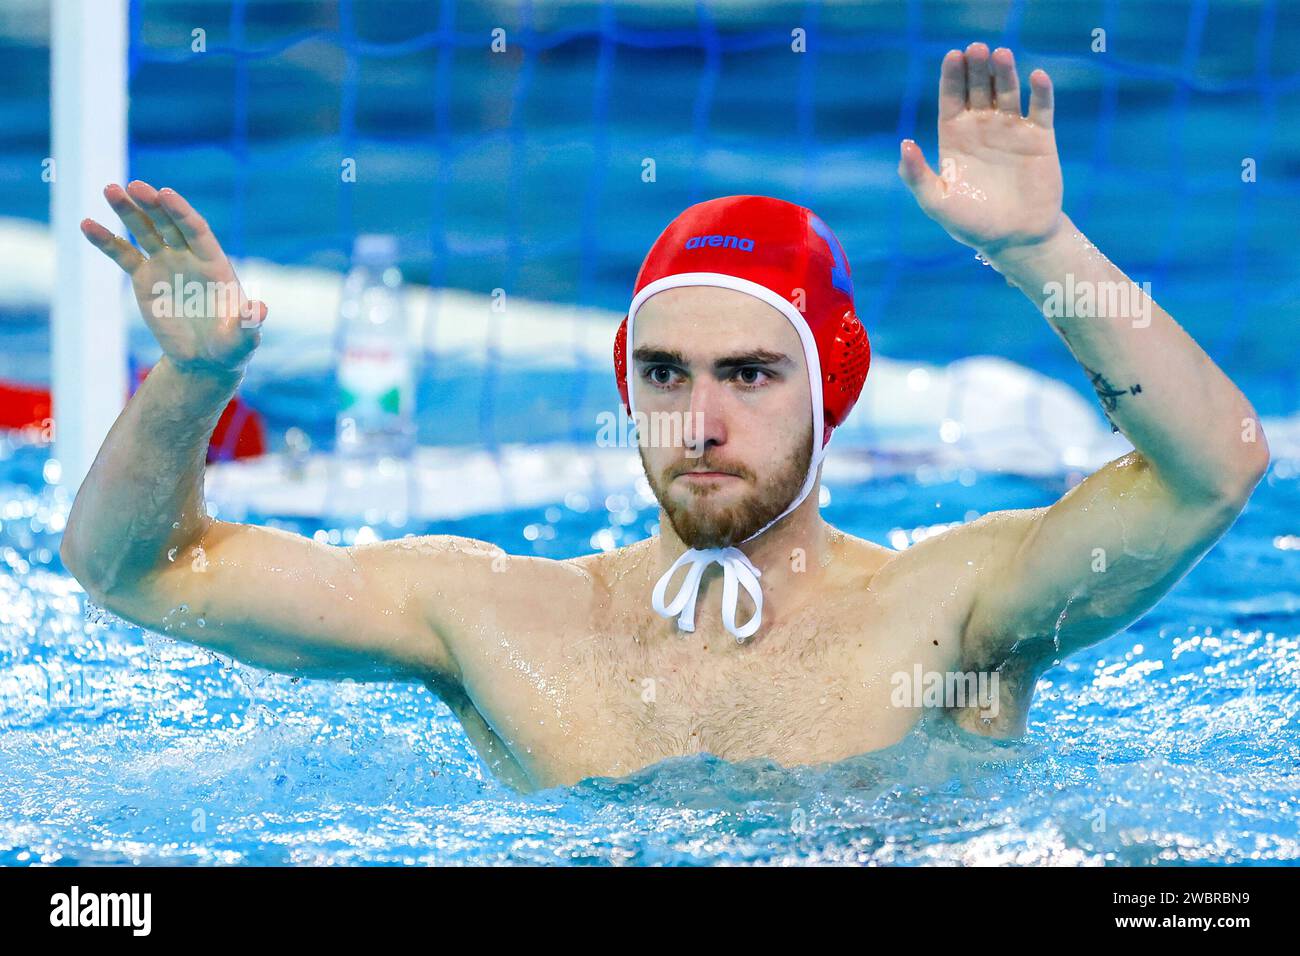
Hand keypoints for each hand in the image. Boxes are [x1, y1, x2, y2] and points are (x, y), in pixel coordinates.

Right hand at [81, 181, 266, 375]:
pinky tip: (87, 224)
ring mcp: (166, 264)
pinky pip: (123, 255)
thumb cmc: (230, 346)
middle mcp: (189, 257)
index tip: (166, 194)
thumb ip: (248, 322)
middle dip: (153, 205)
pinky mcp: (145, 278)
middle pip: (169, 224)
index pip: (197, 230)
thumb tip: (258, 310)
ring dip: (128, 211)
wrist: (205, 358)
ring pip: (145, 232)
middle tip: (134, 186)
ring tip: (110, 189)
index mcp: (214, 264)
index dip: (182, 213)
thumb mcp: (242, 338)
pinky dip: (106, 240)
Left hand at [898, 44, 1063, 257]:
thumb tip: (904, 144)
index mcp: (955, 139)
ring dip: (1005, 73)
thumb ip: (917, 175)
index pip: (951, 99)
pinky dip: (1040, 92)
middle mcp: (982, 129)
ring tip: (1001, 55)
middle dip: (977, 68)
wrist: (1015, 239)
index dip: (951, 78)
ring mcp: (1011, 130)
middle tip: (977, 49)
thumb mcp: (937, 202)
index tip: (953, 56)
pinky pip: (1040, 108)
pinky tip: (1035, 77)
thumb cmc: (972, 224)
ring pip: (1007, 92)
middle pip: (978, 89)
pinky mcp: (1039, 138)